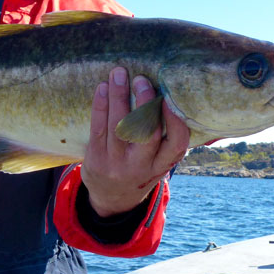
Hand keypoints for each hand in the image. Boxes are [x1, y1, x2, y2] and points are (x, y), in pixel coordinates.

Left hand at [81, 67, 189, 216]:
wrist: (112, 199)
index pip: (176, 144)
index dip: (175, 120)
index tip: (169, 96)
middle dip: (144, 102)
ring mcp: (117, 164)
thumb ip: (165, 139)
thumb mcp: (158, 163)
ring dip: (118, 96)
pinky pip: (98, 128)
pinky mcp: (96, 160)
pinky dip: (100, 105)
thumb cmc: (140, 170)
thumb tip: (170, 94)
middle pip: (146, 133)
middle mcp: (141, 166)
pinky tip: (102, 89)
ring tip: (118, 73)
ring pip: (119, 126)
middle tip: (140, 78)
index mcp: (162, 165)